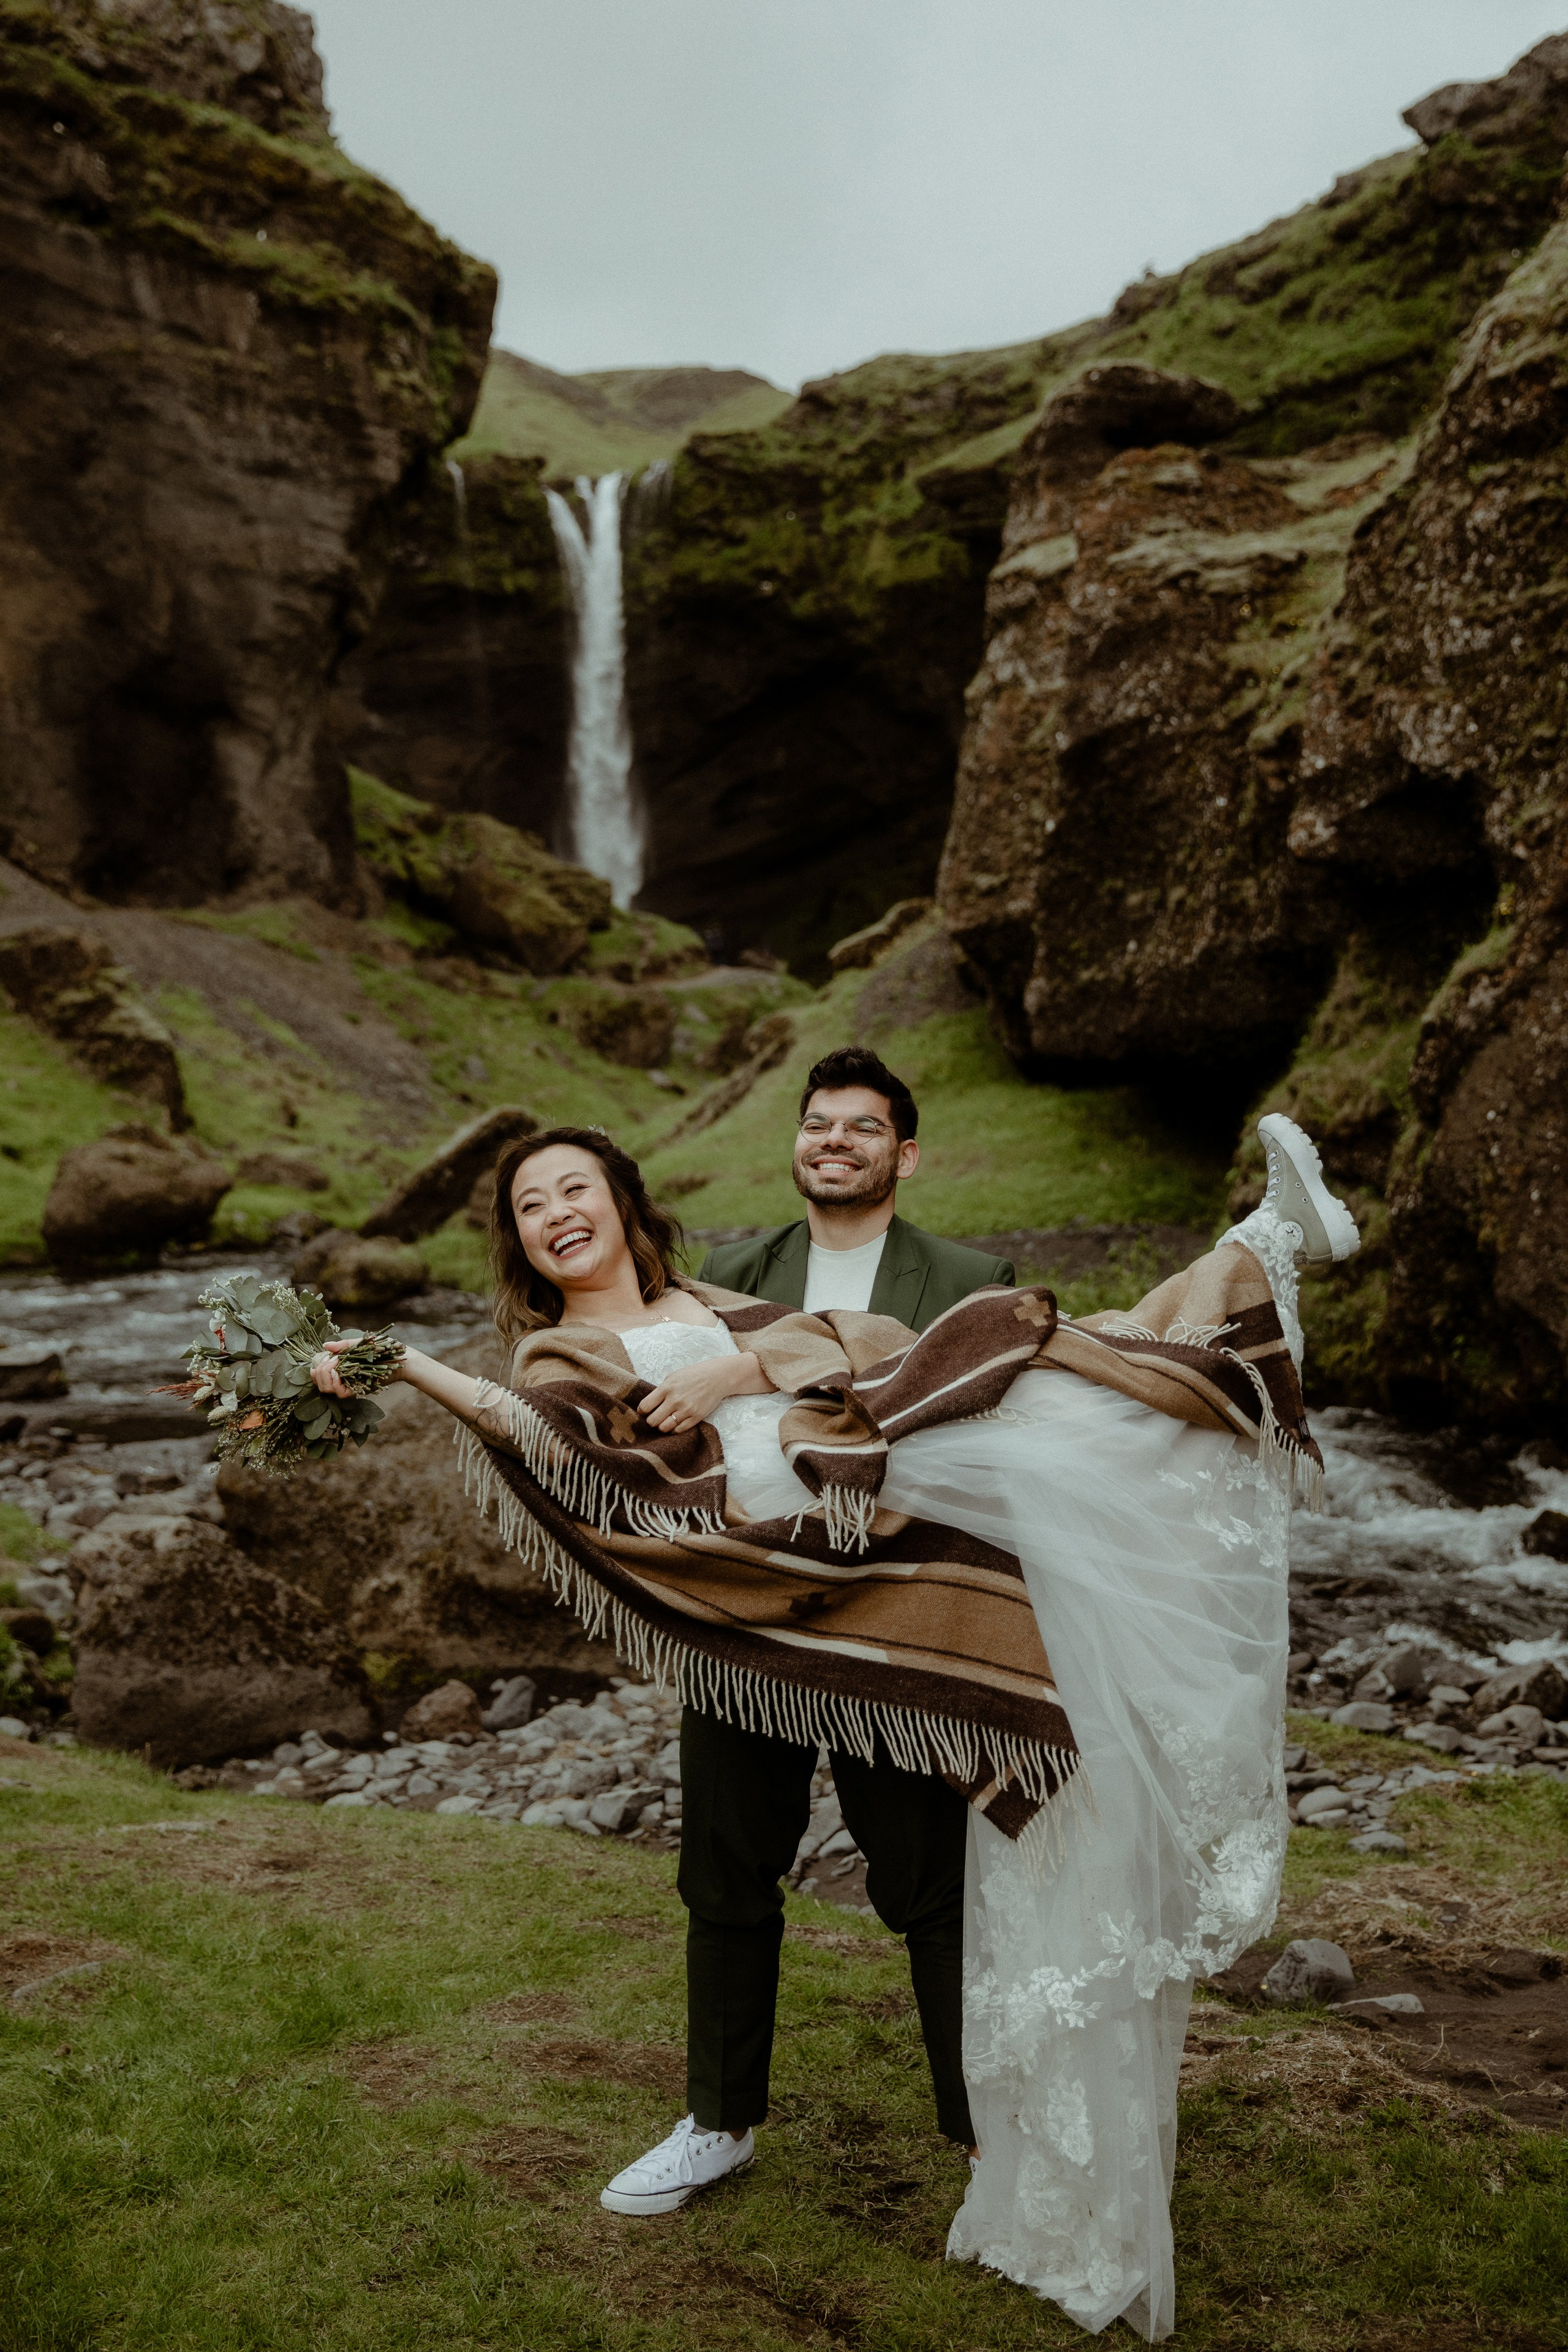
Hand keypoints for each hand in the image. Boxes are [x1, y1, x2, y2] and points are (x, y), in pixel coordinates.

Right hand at [311, 1340, 420, 1397]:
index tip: (323, 1358)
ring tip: (333, 1366)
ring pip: (328, 1389)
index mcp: (343, 1365)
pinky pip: (341, 1393)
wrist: (401, 1358)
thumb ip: (343, 1346)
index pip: (321, 1371)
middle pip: (322, 1382)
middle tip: (330, 1362)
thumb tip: (325, 1346)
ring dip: (326, 1377)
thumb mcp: (361, 1343)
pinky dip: (335, 1384)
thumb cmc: (384, 1348)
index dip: (317, 1367)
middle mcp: (345, 1376)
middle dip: (320, 1372)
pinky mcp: (358, 1390)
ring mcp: (351, 1383)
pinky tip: (337, 1373)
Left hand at [640, 1350, 768, 1433]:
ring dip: (662, 1426)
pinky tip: (675, 1423)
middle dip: (651, 1421)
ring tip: (665, 1421)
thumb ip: (661, 1390)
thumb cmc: (694, 1375)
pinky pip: (678, 1430)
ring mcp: (686, 1410)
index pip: (645, 1406)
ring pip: (664, 1428)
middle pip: (652, 1421)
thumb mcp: (674, 1376)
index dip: (642, 1411)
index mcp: (666, 1388)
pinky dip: (674, 1429)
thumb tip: (649, 1404)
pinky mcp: (696, 1417)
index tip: (645, 1411)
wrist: (717, 1377)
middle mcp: (675, 1400)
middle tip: (655, 1418)